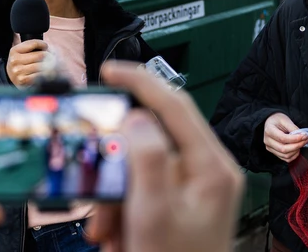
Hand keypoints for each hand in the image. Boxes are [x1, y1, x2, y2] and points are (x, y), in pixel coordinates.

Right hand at [6, 39, 50, 87]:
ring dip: (49, 65)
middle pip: (40, 55)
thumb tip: (48, 46)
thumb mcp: (21, 52)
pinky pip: (39, 75)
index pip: (34, 43)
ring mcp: (18, 71)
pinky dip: (45, 74)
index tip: (46, 47)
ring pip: (41, 65)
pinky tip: (47, 73)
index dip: (43, 44)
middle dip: (49, 55)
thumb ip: (31, 46)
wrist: (12, 78)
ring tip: (51, 65)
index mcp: (14, 50)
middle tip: (52, 57)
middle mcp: (15, 60)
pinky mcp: (23, 80)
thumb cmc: (20, 63)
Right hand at [85, 61, 244, 251]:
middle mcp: (209, 174)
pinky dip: (123, 212)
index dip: (139, 82)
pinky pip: (144, 194)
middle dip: (116, 164)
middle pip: (151, 140)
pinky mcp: (183, 208)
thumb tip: (137, 118)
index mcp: (211, 167)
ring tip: (108, 229)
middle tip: (96, 182)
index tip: (110, 71)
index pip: (174, 105)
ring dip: (115, 196)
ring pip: (141, 169)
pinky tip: (118, 236)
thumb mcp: (153, 213)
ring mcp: (198, 191)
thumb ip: (145, 159)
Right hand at [263, 112, 307, 162]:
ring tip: (302, 143)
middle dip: (297, 145)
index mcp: (269, 130)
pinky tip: (297, 148)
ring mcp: (270, 148)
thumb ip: (293, 128)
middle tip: (306, 140)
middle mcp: (267, 141)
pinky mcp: (274, 152)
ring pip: (285, 155)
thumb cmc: (277, 120)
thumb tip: (303, 136)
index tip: (304, 136)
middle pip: (283, 149)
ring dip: (296, 151)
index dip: (295, 139)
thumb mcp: (285, 120)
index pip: (282, 138)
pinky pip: (285, 158)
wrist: (271, 122)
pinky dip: (294, 155)